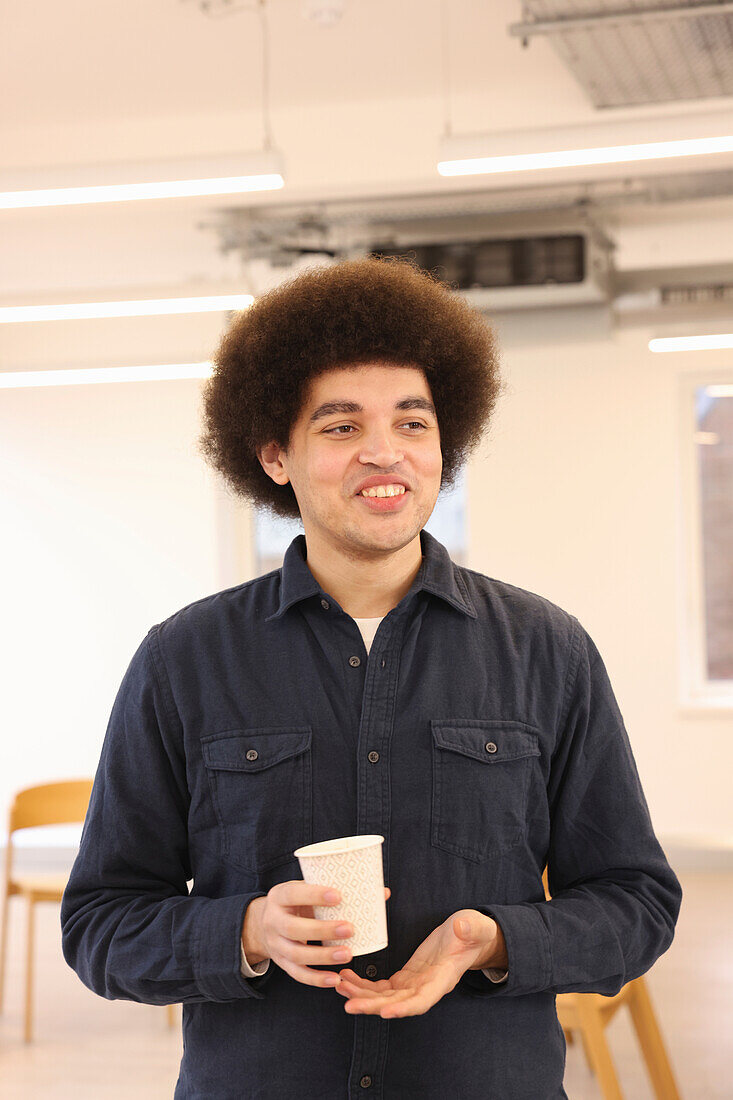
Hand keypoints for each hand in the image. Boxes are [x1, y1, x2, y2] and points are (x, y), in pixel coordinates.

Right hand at [253, 880, 390, 987]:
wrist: (263, 923)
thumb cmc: (296, 902)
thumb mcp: (306, 890)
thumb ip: (338, 891)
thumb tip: (382, 893)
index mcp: (279, 896)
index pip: (293, 893)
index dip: (314, 895)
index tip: (339, 896)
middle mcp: (272, 921)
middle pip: (293, 928)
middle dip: (322, 930)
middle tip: (350, 928)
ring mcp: (275, 944)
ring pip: (296, 954)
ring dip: (323, 956)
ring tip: (348, 954)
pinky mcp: (281, 963)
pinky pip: (297, 974)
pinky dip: (316, 979)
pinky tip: (335, 979)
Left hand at [334, 909, 505, 1017]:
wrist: (468, 936)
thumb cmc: (473, 932)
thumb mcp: (474, 927)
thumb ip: (470, 928)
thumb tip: (462, 926)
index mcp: (443, 980)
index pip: (422, 1000)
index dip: (404, 1008)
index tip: (385, 1012)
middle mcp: (426, 988)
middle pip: (396, 1004)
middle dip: (372, 1006)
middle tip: (348, 1004)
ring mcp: (414, 984)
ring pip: (384, 998)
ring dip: (361, 995)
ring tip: (339, 985)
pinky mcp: (405, 977)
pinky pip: (381, 986)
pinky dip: (363, 984)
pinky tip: (346, 976)